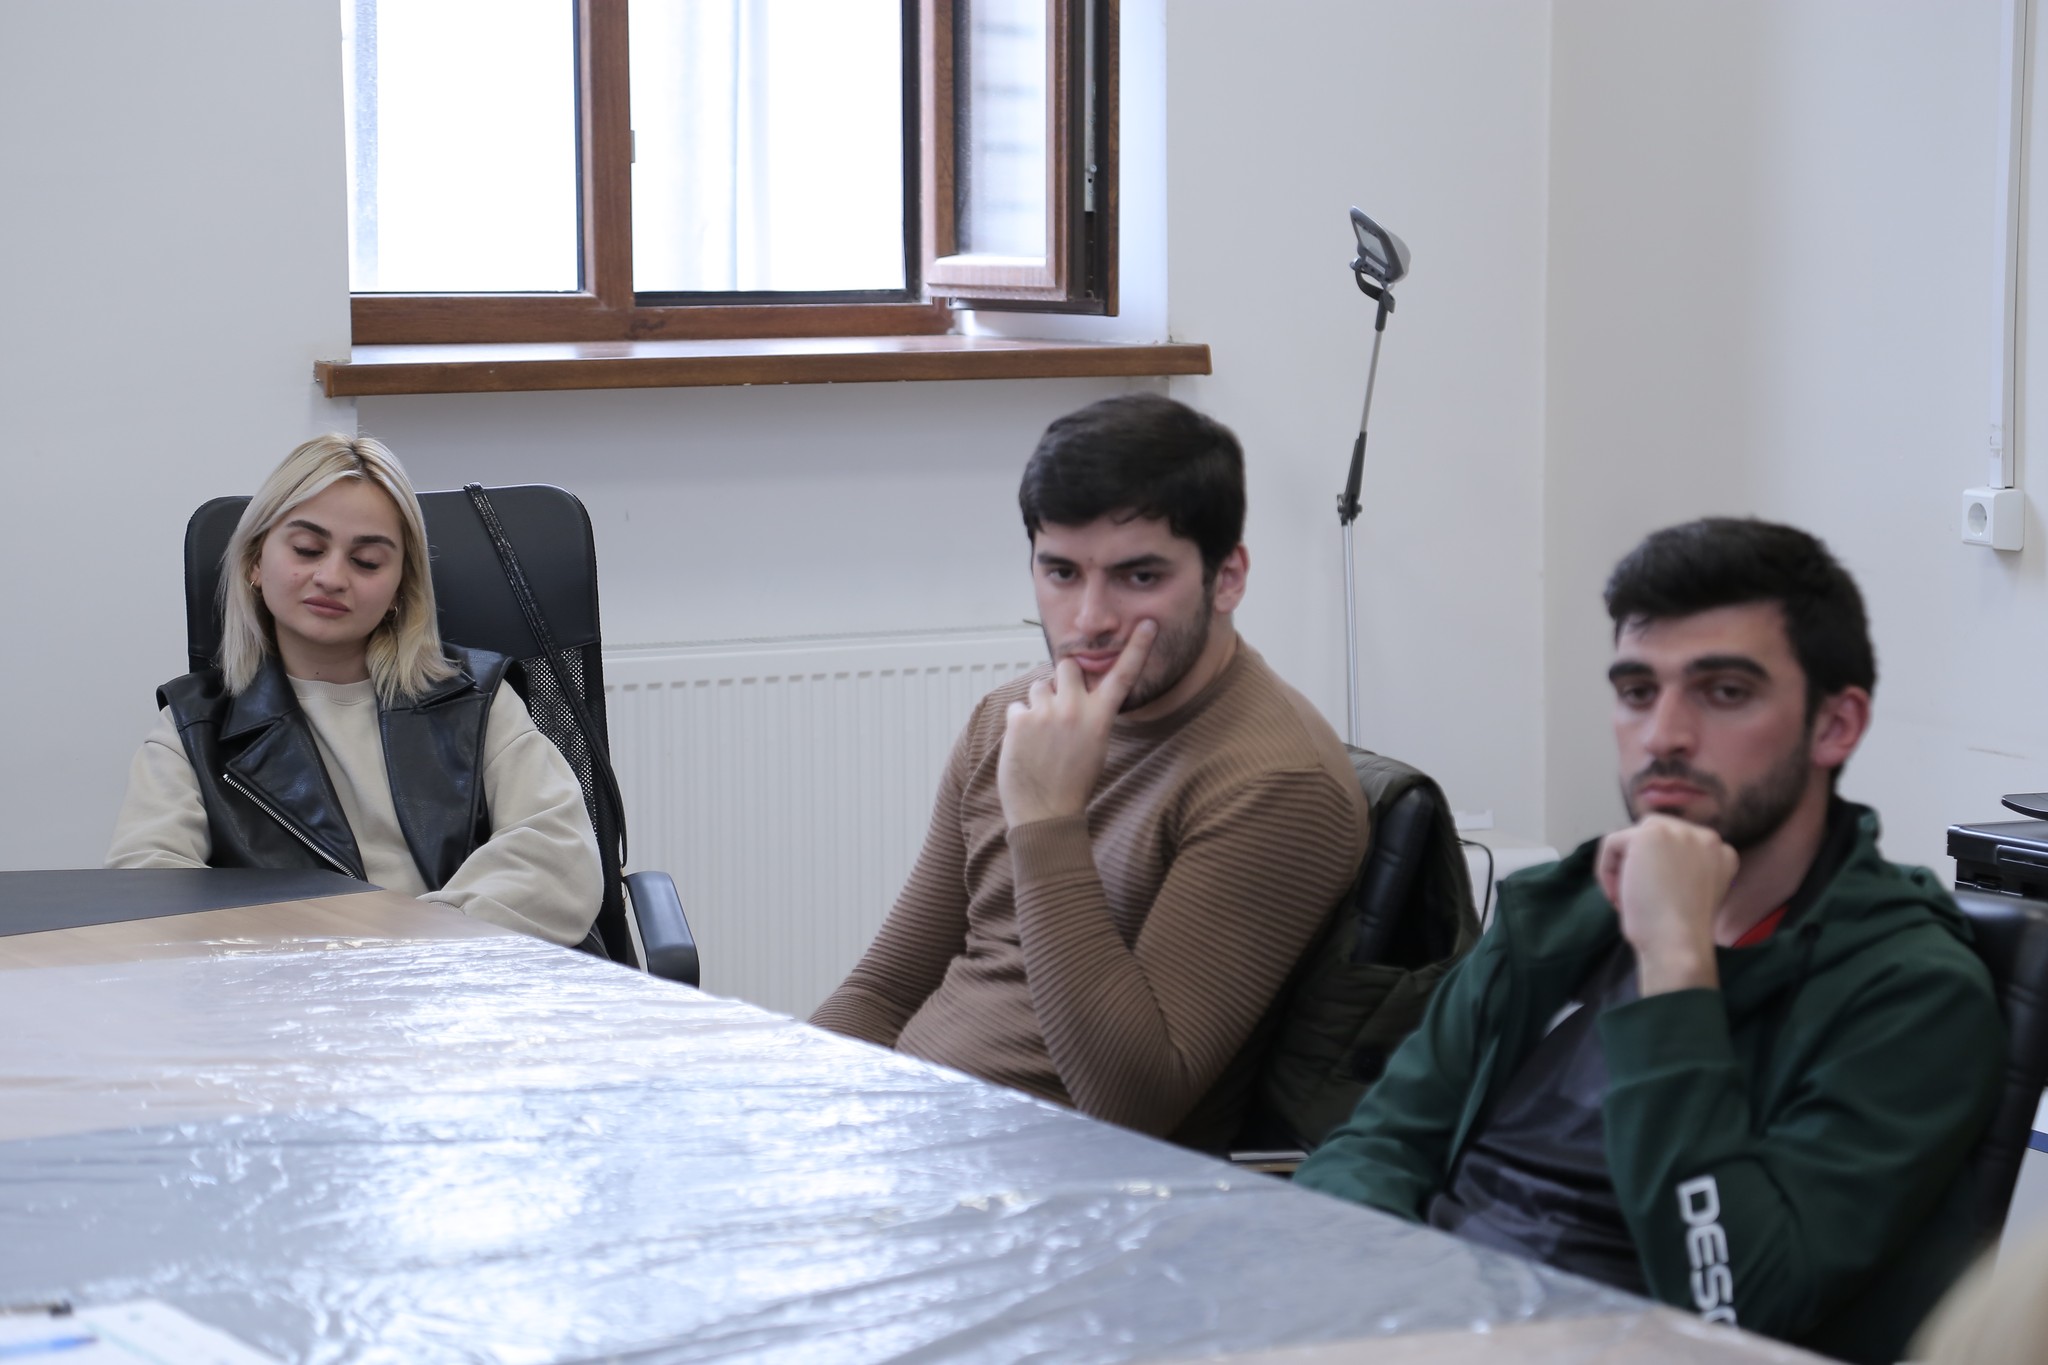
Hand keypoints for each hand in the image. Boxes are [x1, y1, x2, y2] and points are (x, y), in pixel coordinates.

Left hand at [997, 621, 1156, 827]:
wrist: (1046, 813)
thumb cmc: (1073, 783)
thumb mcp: (1095, 746)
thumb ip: (1090, 715)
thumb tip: (1077, 693)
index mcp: (1100, 718)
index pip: (1123, 676)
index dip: (1138, 648)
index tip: (1147, 625)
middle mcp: (1075, 709)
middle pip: (1068, 666)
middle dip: (1062, 679)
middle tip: (1059, 704)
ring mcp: (1046, 713)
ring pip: (1039, 687)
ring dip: (1039, 704)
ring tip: (1041, 735)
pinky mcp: (1019, 721)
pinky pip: (1018, 707)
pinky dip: (1019, 723)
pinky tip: (1025, 746)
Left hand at [1596, 814, 1737, 994]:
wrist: (1679, 945)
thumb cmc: (1681, 933)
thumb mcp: (1691, 894)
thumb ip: (1681, 871)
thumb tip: (1648, 861)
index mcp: (1721, 854)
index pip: (1677, 847)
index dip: (1658, 872)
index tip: (1656, 899)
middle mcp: (1706, 837)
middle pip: (1655, 834)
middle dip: (1638, 863)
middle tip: (1636, 897)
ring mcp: (1680, 832)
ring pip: (1632, 838)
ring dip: (1623, 867)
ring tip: (1625, 897)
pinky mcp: (1651, 834)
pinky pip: (1612, 843)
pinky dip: (1606, 870)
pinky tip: (1617, 896)